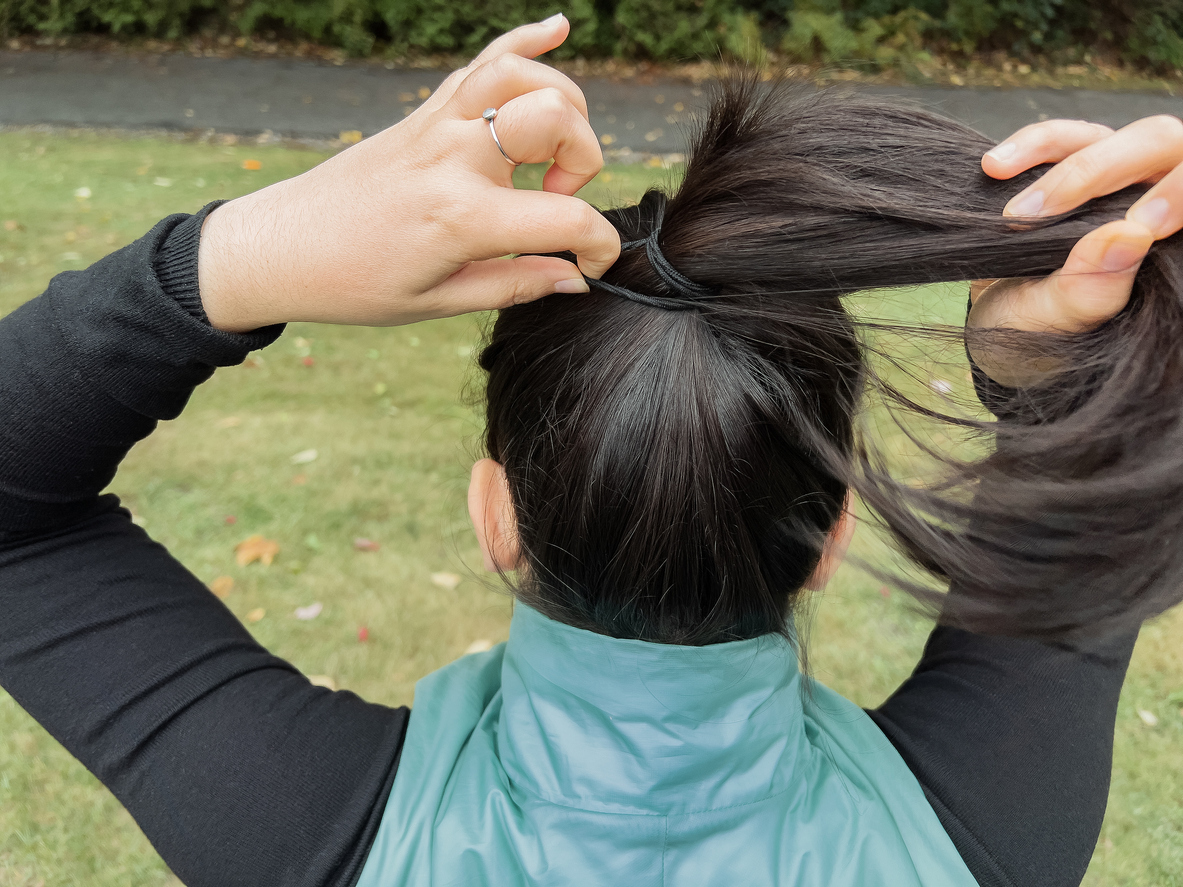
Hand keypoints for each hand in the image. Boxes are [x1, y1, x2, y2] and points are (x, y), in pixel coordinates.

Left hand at [197, 15, 618, 331]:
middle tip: (552, 202)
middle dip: (583, 161)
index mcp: (461, 217)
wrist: (280, 249)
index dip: (598, 246)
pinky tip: (557, 28)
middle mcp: (453, 157)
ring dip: (561, 105)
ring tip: (550, 154)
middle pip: (556, 118)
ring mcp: (436, 124)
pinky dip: (524, 39)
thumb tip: (574, 278)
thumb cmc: (354, 283)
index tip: (588, 267)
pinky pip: (481, 59)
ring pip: (522, 74)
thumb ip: (515, 285)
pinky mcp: (423, 112)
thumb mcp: (439, 303)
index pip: (566, 219)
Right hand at [969, 115, 1182, 339]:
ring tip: (1009, 212)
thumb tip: (1131, 234)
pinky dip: (1028, 147)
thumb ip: (1092, 291)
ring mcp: (1113, 180)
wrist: (995, 327)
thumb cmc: (1036, 337)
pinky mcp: (1071, 164)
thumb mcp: (1054, 326)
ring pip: (1107, 136)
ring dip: (1057, 163)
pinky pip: (1059, 137)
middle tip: (1040, 215)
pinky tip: (993, 168)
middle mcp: (1151, 202)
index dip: (1181, 192)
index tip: (1143, 225)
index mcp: (1167, 244)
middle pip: (1159, 145)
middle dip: (1102, 171)